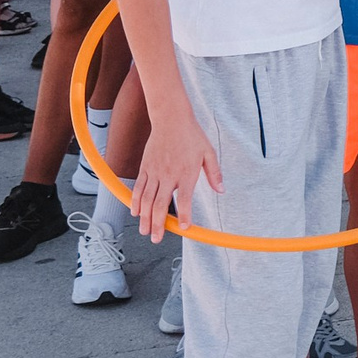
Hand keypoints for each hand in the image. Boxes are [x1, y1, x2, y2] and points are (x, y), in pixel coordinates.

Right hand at [133, 105, 219, 242]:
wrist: (171, 119)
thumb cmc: (191, 136)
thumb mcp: (208, 153)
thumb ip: (214, 173)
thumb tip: (221, 190)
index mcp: (186, 173)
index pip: (184, 199)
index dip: (184, 215)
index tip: (184, 228)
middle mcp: (168, 174)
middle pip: (160, 204)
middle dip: (158, 223)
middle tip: (157, 238)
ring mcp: (154, 172)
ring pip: (147, 199)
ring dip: (145, 217)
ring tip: (145, 231)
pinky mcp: (145, 168)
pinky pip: (138, 188)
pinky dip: (135, 201)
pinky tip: (135, 212)